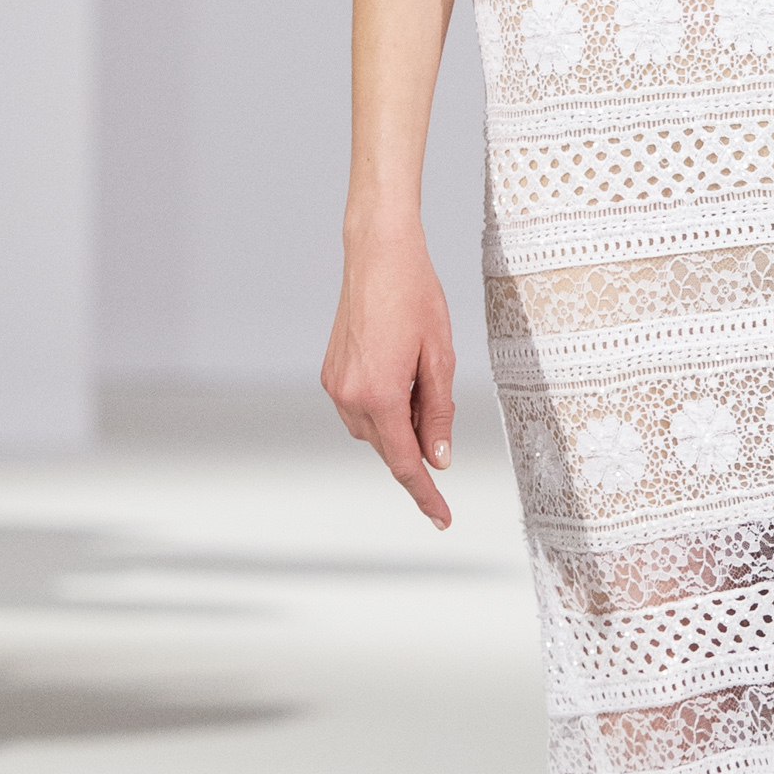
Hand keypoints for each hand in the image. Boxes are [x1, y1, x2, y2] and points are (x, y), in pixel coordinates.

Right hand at [321, 224, 455, 527]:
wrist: (377, 256)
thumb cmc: (415, 296)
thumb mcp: (442, 359)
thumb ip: (439, 415)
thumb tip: (439, 459)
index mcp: (381, 396)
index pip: (407, 463)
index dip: (427, 495)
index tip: (443, 518)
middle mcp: (350, 396)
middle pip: (390, 450)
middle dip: (419, 447)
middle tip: (440, 409)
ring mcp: (336, 386)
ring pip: (375, 432)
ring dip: (401, 425)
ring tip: (420, 378)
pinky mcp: (331, 374)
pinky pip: (361, 410)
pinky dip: (384, 409)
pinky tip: (400, 376)